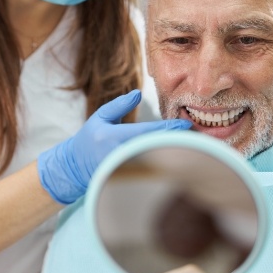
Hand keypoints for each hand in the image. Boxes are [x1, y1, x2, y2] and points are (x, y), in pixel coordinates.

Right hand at [37, 90, 191, 203]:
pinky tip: (178, 159)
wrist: (75, 168)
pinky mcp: (128, 179)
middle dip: (177, 142)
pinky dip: (165, 164)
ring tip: (193, 146)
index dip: (169, 129)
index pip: (148, 132)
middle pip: (157, 148)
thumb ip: (119, 105)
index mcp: (114, 137)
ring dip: (174, 154)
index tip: (186, 125)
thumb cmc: (88, 139)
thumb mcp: (100, 117)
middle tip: (198, 136)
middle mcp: (121, 155)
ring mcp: (125, 170)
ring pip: (156, 161)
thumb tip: (138, 93)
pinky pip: (150, 170)